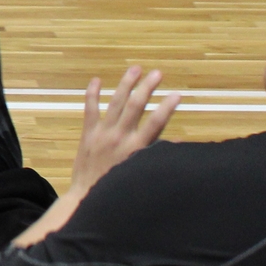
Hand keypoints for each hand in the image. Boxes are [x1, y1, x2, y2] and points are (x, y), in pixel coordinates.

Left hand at [63, 65, 177, 198]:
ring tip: (135, 68)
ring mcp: (102, 133)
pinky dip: (93, 94)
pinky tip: (97, 80)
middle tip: (158, 73)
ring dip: (126, 84)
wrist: (86, 197)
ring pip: (116, 103)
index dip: (167, 108)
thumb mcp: (139, 172)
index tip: (177, 95)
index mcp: (136, 149)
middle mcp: (120, 137)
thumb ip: (155, 155)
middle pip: (136, 106)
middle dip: (148, 88)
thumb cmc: (117, 186)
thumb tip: (178, 144)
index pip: (156, 123)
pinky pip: (90, 109)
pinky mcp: (88, 134)